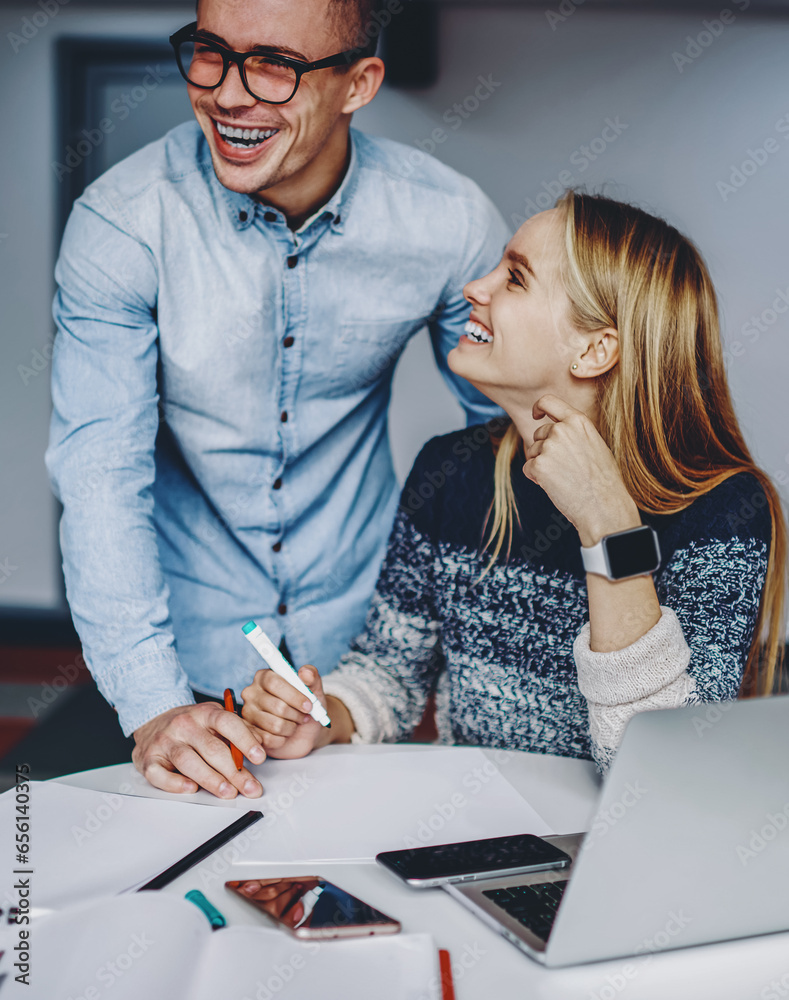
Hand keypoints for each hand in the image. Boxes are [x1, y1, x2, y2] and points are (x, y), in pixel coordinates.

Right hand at [132, 702, 265, 798]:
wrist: (153, 720)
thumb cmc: (192, 726)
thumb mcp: (215, 721)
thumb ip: (237, 732)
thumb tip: (260, 746)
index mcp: (205, 713)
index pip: (228, 723)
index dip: (245, 740)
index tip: (260, 757)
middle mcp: (184, 724)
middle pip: (212, 748)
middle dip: (234, 772)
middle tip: (250, 788)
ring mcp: (165, 741)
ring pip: (189, 761)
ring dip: (211, 779)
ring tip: (228, 792)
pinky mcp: (149, 759)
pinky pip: (159, 774)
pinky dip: (174, 784)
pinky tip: (190, 789)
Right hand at [241, 665, 331, 759]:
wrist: (305, 729)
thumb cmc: (306, 705)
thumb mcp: (314, 689)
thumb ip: (312, 677)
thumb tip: (306, 673)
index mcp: (264, 677)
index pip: (274, 683)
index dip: (294, 695)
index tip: (309, 705)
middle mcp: (252, 693)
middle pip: (277, 706)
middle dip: (296, 714)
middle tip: (305, 716)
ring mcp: (248, 713)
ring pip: (274, 725)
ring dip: (291, 727)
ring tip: (294, 724)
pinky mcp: (250, 733)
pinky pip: (269, 739)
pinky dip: (283, 739)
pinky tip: (284, 734)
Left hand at [523, 394, 640, 546]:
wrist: (604, 505)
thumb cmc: (603, 480)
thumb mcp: (594, 444)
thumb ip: (574, 433)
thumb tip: (555, 431)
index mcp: (578, 421)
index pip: (548, 401)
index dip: (538, 407)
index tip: (536, 415)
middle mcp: (561, 430)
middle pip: (538, 434)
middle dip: (544, 449)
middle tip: (564, 468)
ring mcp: (549, 447)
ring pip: (533, 452)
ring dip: (542, 465)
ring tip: (564, 478)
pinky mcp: (539, 465)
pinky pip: (528, 468)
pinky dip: (536, 478)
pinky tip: (555, 486)